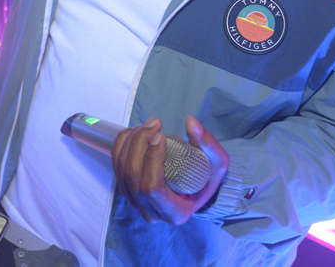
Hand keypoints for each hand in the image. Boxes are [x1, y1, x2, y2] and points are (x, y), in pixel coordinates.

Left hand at [112, 116, 228, 224]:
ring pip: (123, 170)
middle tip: (155, 123)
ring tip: (147, 125)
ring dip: (130, 141)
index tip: (161, 136)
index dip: (151, 159)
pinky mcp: (127, 190)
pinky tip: (134, 131)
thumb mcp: (217, 162)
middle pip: (134, 176)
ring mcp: (136, 202)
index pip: (152, 188)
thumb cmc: (209, 177)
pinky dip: (122, 144)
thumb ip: (207, 143)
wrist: (199, 187)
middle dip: (139, 143)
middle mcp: (152, 212)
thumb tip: (190, 122)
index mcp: (175, 212)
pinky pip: (117, 166)